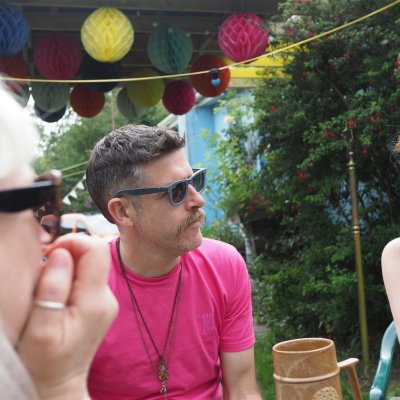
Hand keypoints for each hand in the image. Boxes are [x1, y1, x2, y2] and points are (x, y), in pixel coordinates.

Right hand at [17, 234, 117, 399]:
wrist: (61, 381)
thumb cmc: (45, 360)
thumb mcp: (40, 328)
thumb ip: (52, 288)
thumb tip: (62, 254)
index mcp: (95, 301)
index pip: (96, 249)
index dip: (72, 241)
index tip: (48, 253)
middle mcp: (107, 297)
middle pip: (92, 255)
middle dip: (65, 256)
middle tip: (42, 278)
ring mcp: (106, 300)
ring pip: (87, 266)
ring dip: (65, 270)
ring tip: (46, 294)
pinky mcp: (100, 303)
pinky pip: (86, 278)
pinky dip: (69, 280)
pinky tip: (56, 300)